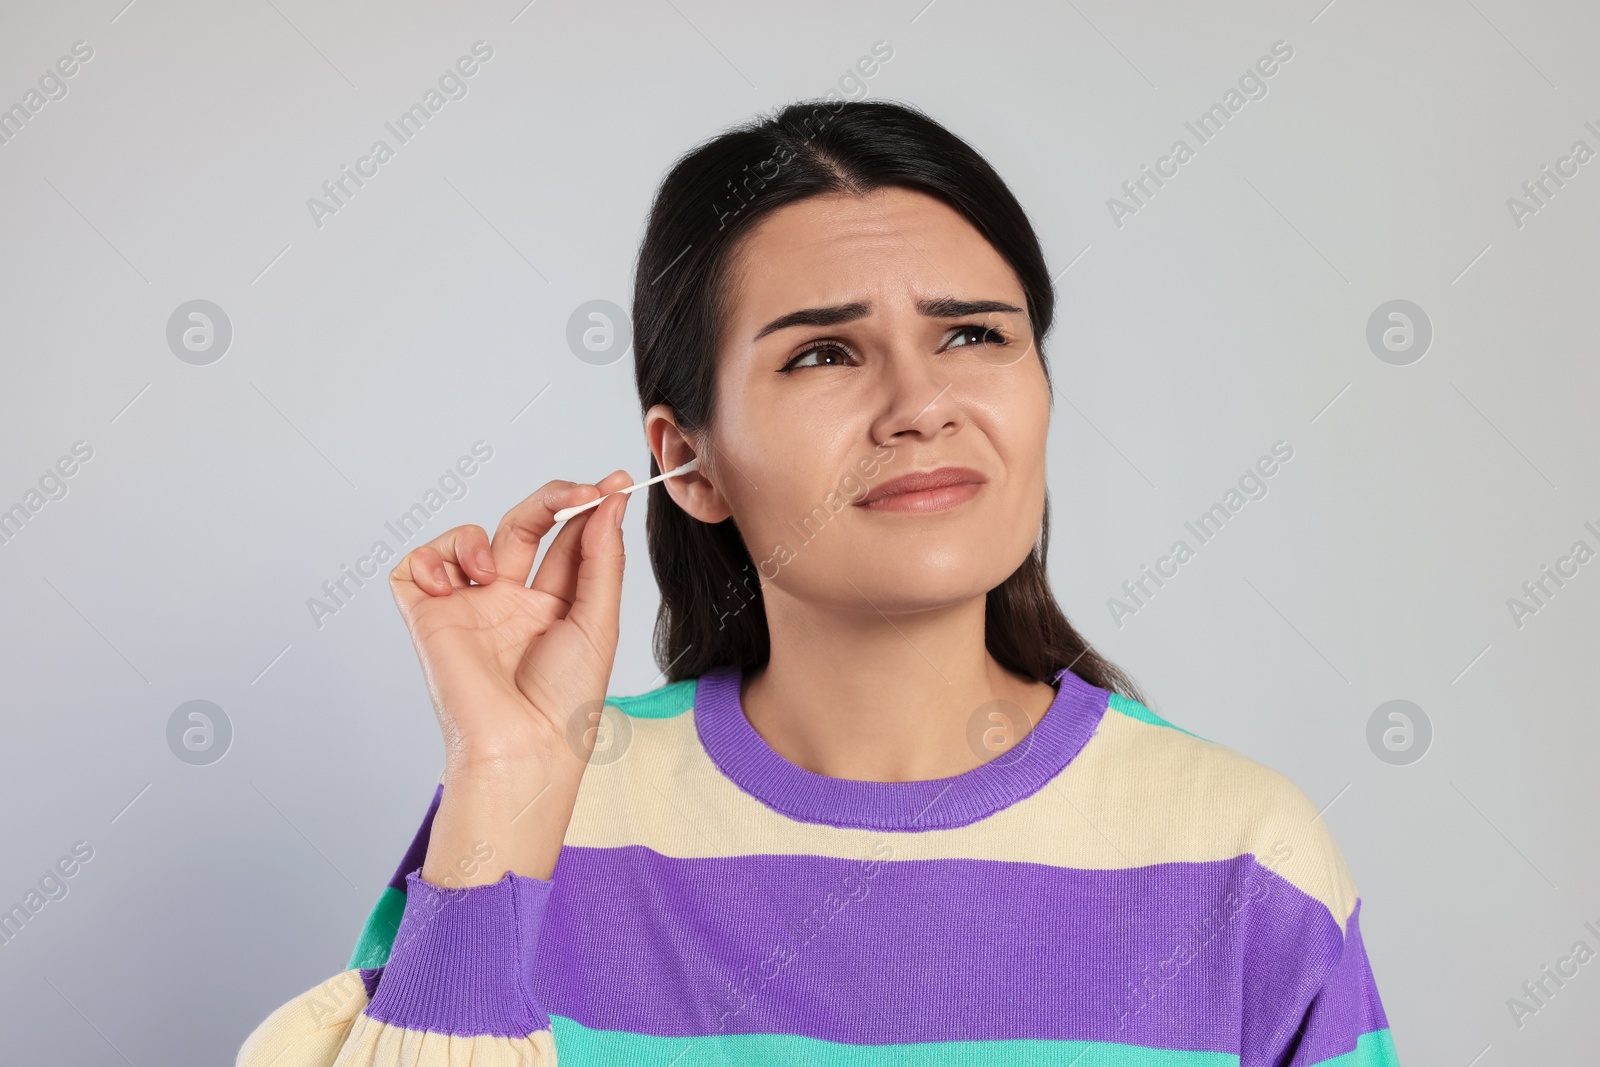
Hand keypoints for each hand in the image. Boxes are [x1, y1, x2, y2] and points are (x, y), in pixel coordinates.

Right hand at [389, 470, 634, 777]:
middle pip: (525, 525)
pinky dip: (434, 559)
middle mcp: (511, 602)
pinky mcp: (429, 616)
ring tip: (490, 571)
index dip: (589, 508)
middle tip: (580, 492)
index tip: (614, 482)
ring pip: (471, 539)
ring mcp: (470, 607)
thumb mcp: (598, 621)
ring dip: (482, 538)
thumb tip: (610, 501)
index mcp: (555, 606)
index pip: (569, 540)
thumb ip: (601, 558)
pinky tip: (453, 584)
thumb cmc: (566, 702)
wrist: (523, 748)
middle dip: (552, 501)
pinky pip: (419, 564)